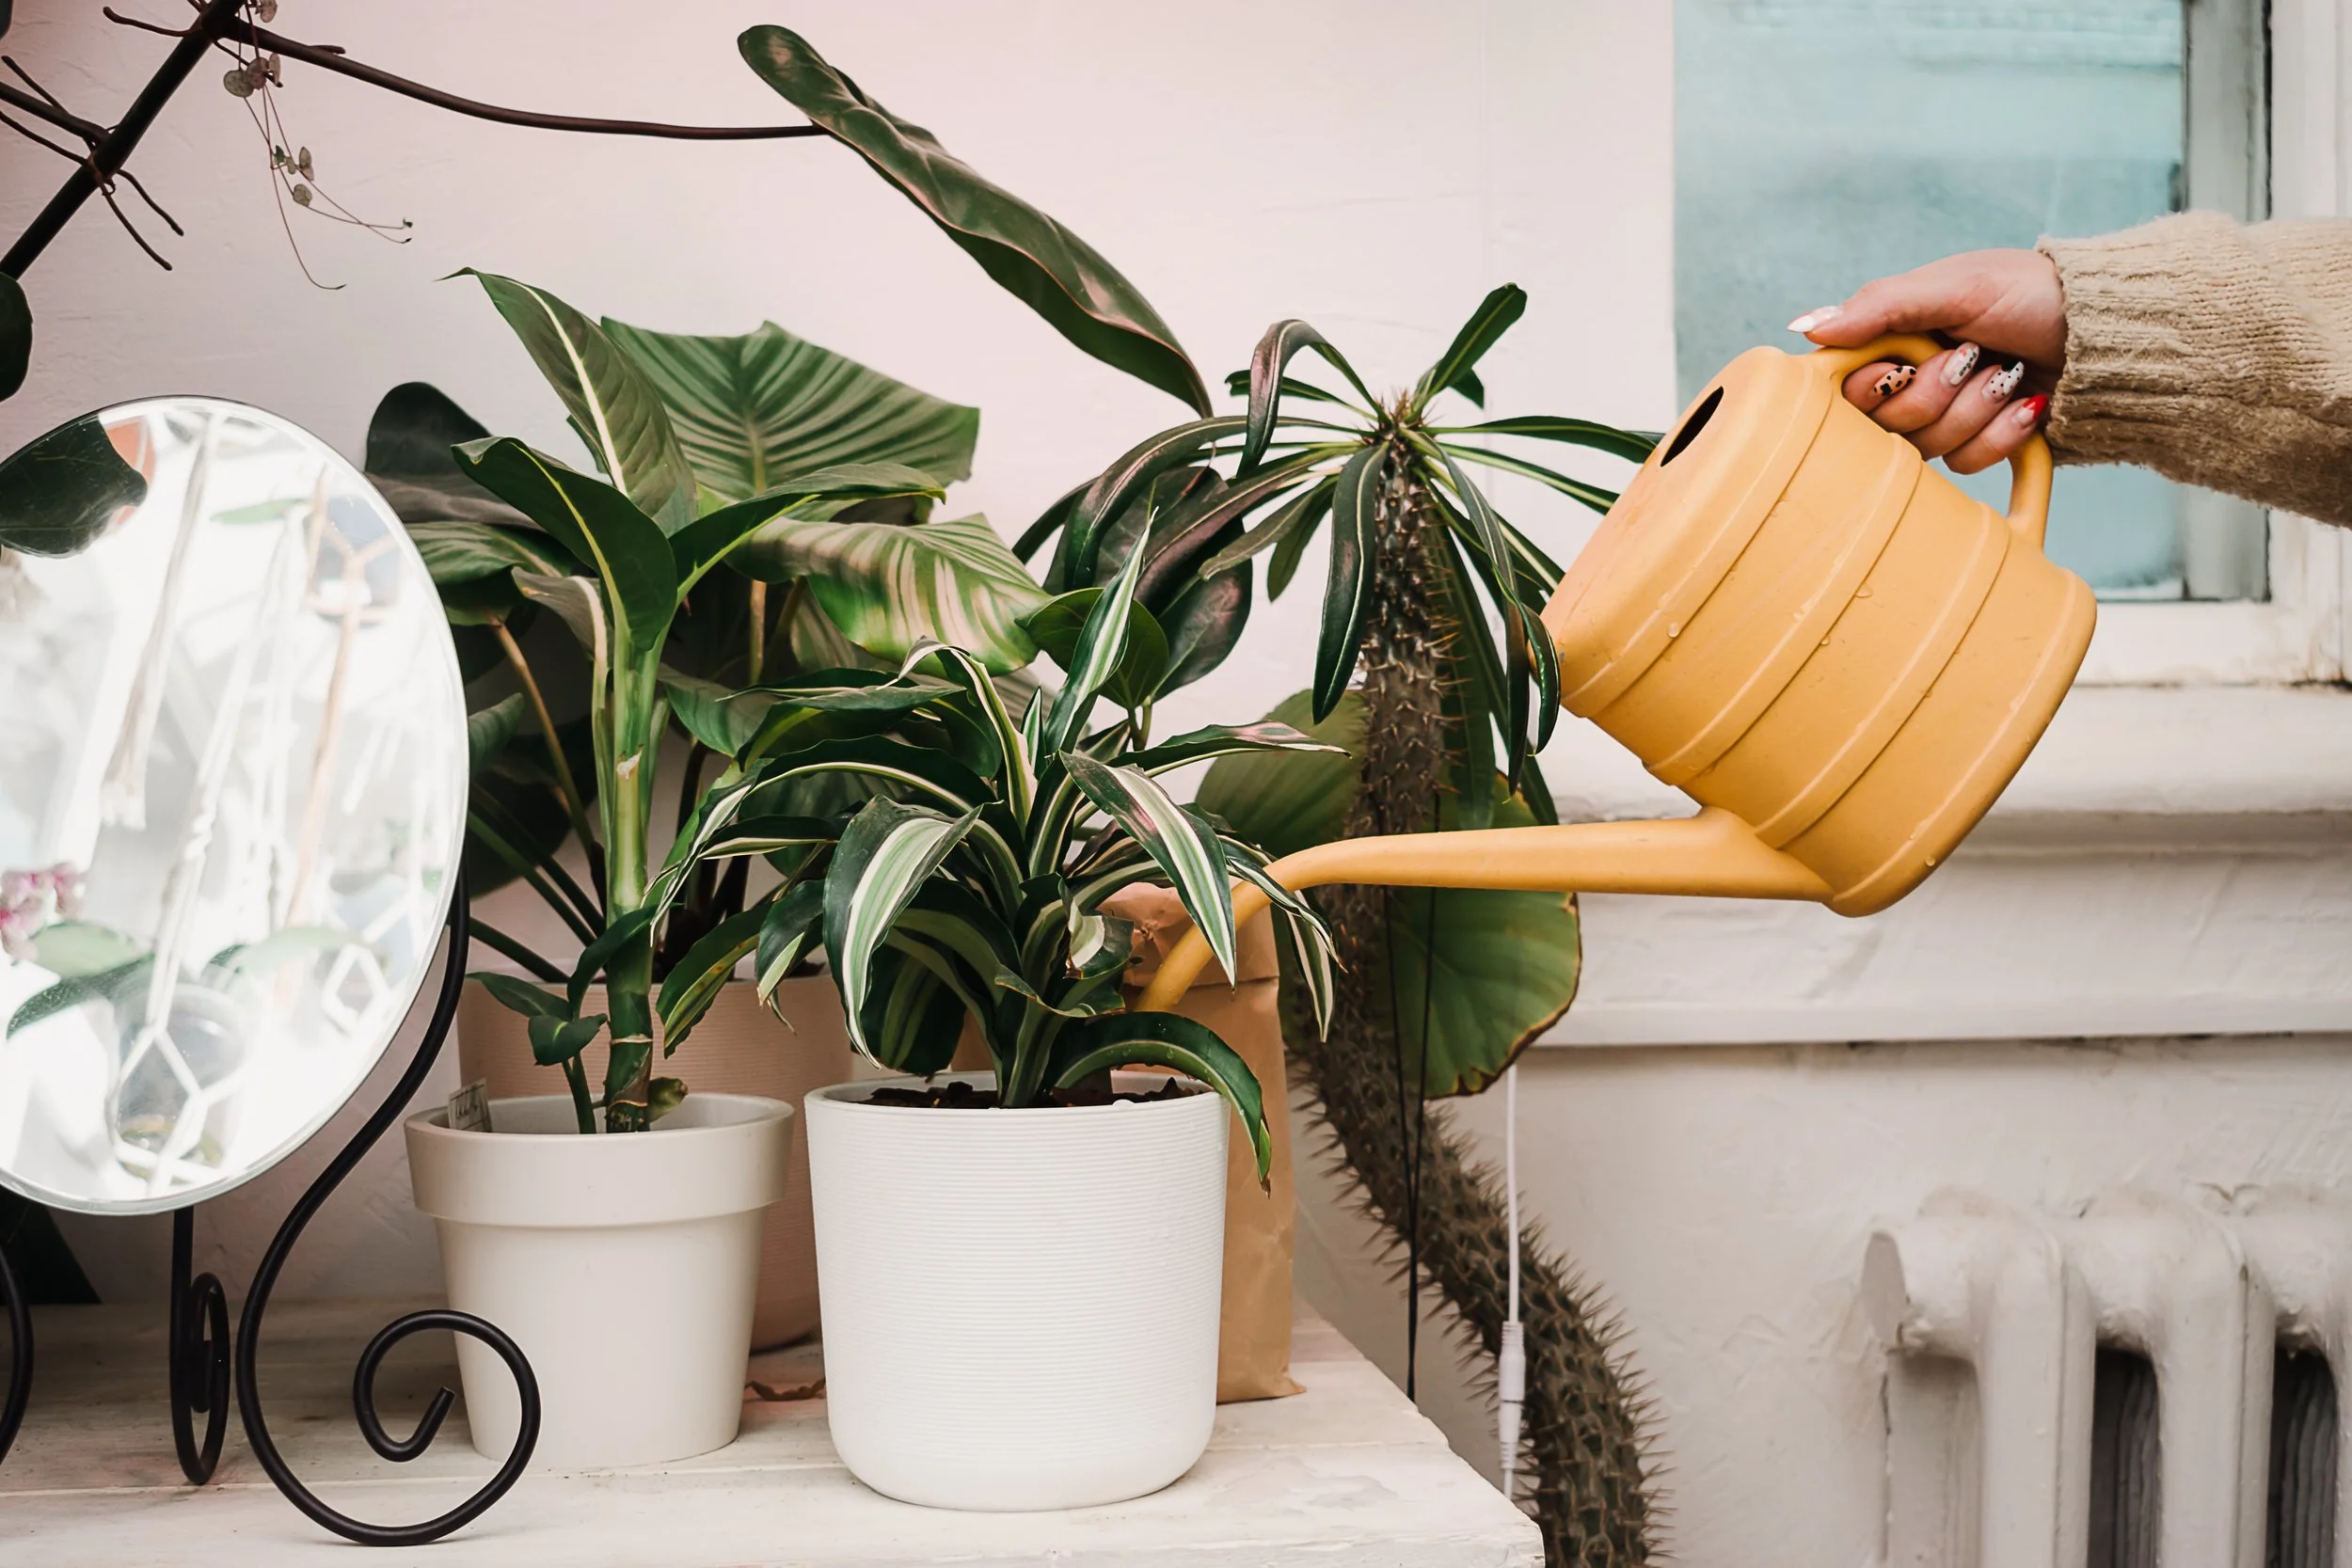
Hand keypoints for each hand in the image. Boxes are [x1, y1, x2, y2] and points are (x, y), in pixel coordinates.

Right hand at [1788, 248, 2065, 473]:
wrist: (2109, 330)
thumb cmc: (2032, 292)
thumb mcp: (1954, 286)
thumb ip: (1878, 306)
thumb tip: (1804, 329)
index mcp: (1894, 340)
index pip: (1846, 388)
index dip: (1875, 385)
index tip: (1905, 364)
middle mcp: (1912, 381)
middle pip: (1885, 426)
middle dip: (1936, 395)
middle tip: (1972, 359)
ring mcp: (1946, 417)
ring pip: (1927, 449)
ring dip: (1976, 411)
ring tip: (2010, 375)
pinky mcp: (1981, 445)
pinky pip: (1967, 466)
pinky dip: (2001, 435)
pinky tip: (2027, 406)